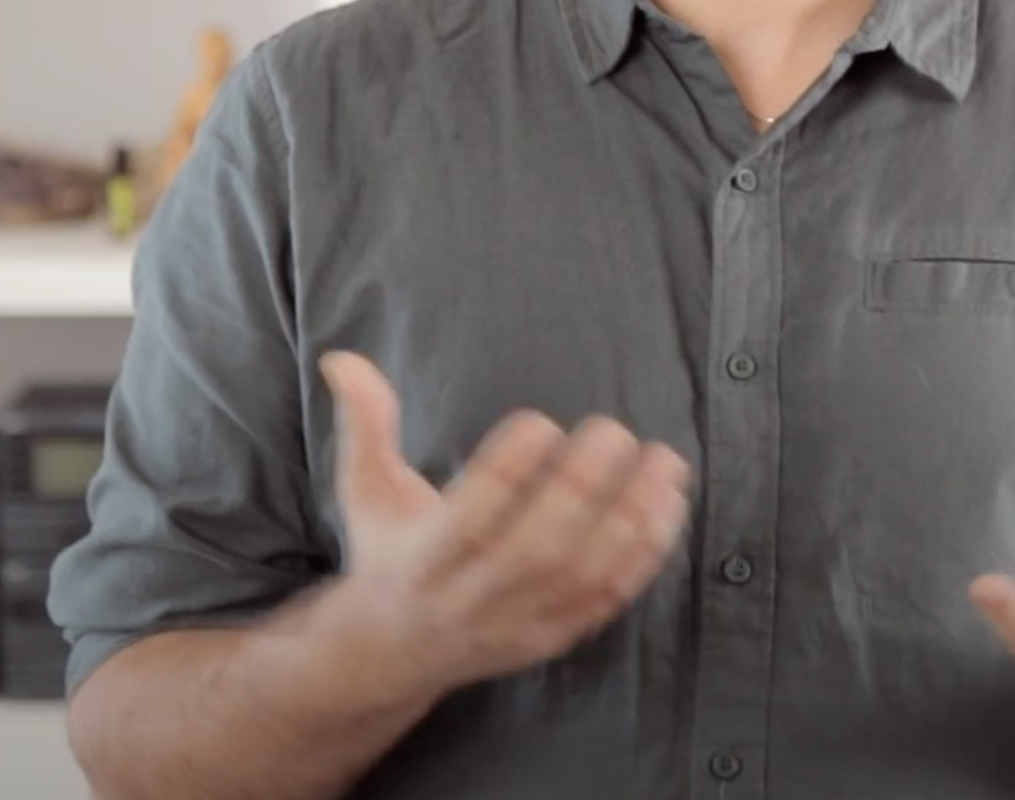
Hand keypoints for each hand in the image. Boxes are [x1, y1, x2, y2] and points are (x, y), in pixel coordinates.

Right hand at [315, 351, 692, 698]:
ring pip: (584, 576)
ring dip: (632, 517)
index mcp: (421, 559)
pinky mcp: (555, 635)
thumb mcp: (365, 491)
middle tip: (615, 430)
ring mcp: (518, 622)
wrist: (393, 654)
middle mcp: (471, 597)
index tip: (539, 420)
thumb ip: (365, 424)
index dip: (507, 470)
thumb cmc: (388, 552)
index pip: (468, 518)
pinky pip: (611, 598)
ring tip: (663, 460)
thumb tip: (344, 360)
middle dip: (583, 487)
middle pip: (536, 548)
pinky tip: (670, 504)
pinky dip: (648, 553)